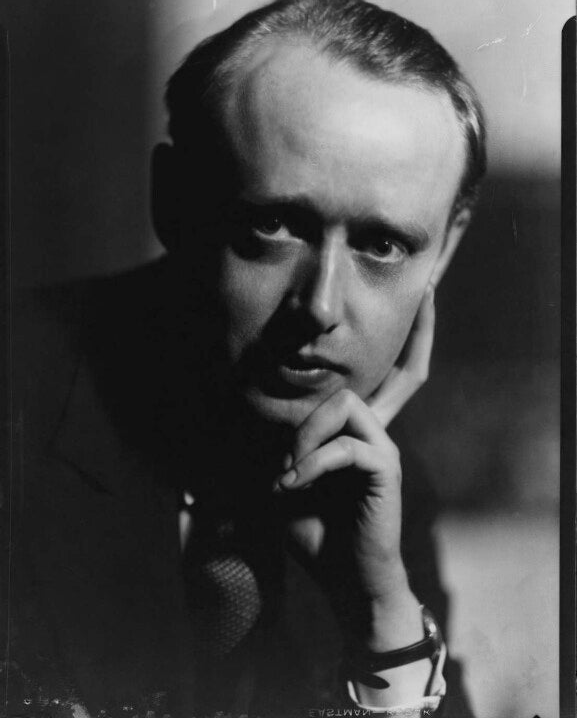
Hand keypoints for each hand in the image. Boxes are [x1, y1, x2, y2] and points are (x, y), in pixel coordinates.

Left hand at [274, 285, 435, 646]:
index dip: (407, 339)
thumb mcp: (283, 480)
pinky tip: (292, 485)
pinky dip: (310, 464)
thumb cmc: (316, 530)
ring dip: (306, 435)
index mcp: (357, 430)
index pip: (386, 378)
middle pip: (406, 372)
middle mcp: (377, 429)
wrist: (345, 580)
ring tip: (287, 473)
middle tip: (423, 296)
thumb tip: (236, 408)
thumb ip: (277, 444)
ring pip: (344, 403)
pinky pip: (343, 448)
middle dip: (420, 333)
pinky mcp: (384, 468)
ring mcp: (383, 446)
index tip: (419, 300)